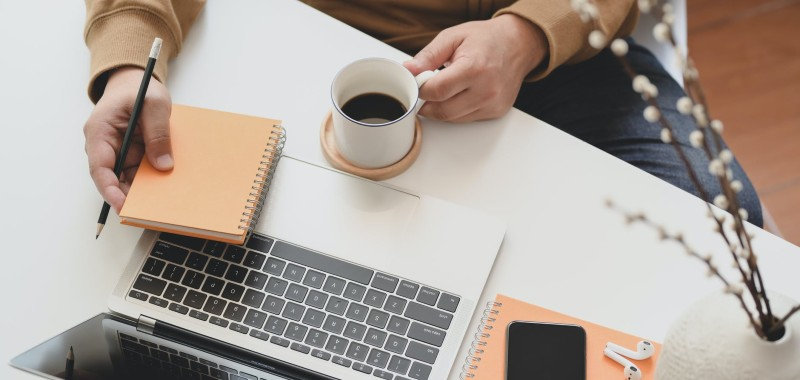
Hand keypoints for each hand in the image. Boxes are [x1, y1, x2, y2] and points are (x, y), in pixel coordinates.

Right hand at [83, 67, 172, 212]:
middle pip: (113, 179)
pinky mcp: (130, 155)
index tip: (122, 205)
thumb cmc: (140, 88)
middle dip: (130, 196)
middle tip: (150, 211)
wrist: (136, 83)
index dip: (110, 190)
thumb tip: (163, 165)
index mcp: (100, 132)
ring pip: (127, 180)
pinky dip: (150, 182)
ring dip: (143, 191)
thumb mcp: (155, 103)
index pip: (100, 168)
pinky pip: (139, 174)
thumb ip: (158, 132)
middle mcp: (104, 146)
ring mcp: (118, 153)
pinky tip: (166, 189)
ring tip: (162, 203)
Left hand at [403, 14, 547, 121]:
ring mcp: (493, 104)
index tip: (418, 83)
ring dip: (441, 108)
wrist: (518, 44)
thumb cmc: (486, 39)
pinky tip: (459, 94)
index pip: (437, 91)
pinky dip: (456, 111)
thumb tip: (409, 70)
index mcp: (474, 69)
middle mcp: (487, 90)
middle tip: (426, 90)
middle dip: (428, 103)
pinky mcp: (497, 112)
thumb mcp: (453, 37)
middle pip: (443, 111)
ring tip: (444, 89)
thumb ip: (428, 56)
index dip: (421, 89)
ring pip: (453, 119)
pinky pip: (467, 119)